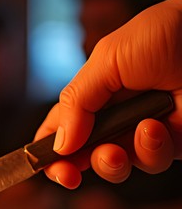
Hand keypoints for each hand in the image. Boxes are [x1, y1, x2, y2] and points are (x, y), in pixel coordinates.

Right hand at [36, 0, 181, 187]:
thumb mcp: (106, 59)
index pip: (59, 129)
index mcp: (92, 95)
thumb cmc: (163, 34)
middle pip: (81, 156)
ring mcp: (143, 132)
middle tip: (70, 173)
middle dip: (72, 168)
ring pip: (116, 167)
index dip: (46, 150)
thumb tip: (59, 144)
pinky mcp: (173, 143)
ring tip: (117, 148)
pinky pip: (152, 162)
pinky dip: (149, 150)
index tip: (40, 165)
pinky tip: (155, 129)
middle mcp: (115, 117)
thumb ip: (77, 101)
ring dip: (111, 162)